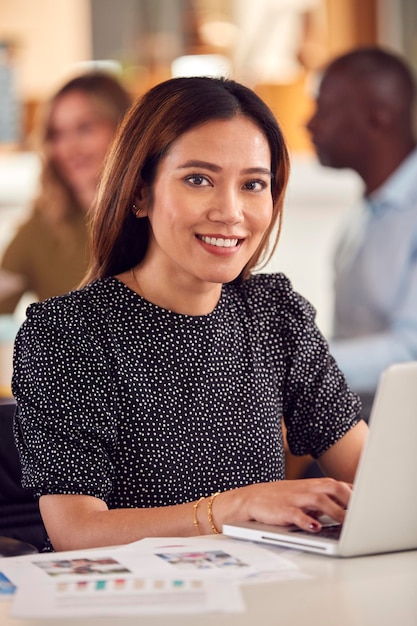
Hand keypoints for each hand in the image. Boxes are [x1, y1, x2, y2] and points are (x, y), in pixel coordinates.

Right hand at [218, 478, 352, 531]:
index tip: (368, 503)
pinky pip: (296, 515)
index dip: (355, 493)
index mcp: (312, 485)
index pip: (339, 485)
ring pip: (318, 500)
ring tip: (346, 523)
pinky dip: (306, 520)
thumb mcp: (304, 496)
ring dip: (334, 511)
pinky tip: (315, 527)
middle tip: (361, 513)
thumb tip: (349, 510)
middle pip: (333, 487)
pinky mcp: (282, 511)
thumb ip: (325, 501)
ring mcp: (294, 499)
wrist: (251, 499)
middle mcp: (306, 489)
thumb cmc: (281, 499)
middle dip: (348, 499)